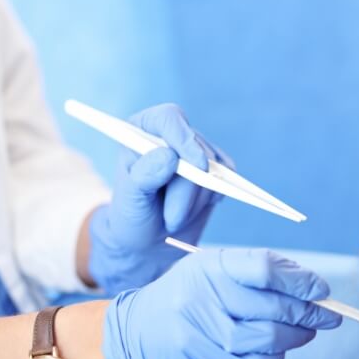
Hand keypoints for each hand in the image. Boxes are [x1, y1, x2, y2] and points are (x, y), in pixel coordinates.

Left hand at [87, 103, 233, 294]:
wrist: (148, 240)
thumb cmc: (133, 215)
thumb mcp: (129, 199)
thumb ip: (144, 176)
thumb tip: (171, 156)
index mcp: (143, 130)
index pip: (169, 119)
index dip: (185, 139)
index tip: (197, 166)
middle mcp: (171, 136)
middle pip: (196, 150)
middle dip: (187, 190)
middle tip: (171, 219)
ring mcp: (196, 152)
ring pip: (214, 169)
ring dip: (196, 201)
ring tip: (174, 217)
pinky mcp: (215, 170)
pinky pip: (228, 177)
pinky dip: (216, 196)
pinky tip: (197, 208)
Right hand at [102, 248, 341, 358]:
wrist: (134, 335)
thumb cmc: (185, 297)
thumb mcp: (212, 270)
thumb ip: (258, 273)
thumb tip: (313, 287)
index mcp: (210, 267)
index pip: (266, 269)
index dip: (301, 281)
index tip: (320, 290)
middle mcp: (205, 298)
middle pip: (276, 307)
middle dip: (312, 313)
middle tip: (329, 316)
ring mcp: (204, 336)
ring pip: (272, 339)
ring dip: (297, 337)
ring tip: (304, 332)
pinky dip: (275, 358)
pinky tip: (274, 350)